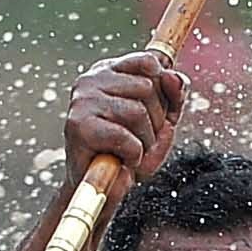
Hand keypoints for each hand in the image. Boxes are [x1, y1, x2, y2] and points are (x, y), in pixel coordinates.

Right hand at [62, 50, 191, 181]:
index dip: (164, 89)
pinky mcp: (79, 126)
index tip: (159, 113)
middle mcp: (91, 79)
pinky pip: (125, 138)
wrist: (100, 188)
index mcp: (109, 71)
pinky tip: (122, 160)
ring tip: (131, 152)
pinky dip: (133, 156)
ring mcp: (83, 100)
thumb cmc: (130, 152)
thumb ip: (173, 95)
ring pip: (138, 112)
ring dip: (145, 141)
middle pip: (148, 87)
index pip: (148, 62)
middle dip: (156, 121)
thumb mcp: (161, 121)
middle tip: (141, 140)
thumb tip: (173, 75)